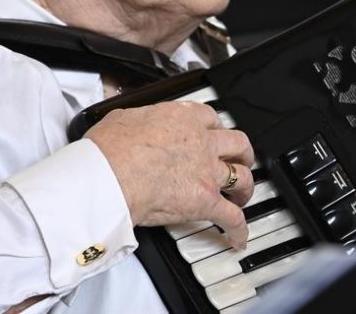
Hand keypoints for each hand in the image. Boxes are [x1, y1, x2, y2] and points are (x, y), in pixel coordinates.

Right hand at [85, 101, 254, 248]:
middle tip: (239, 160)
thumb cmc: (111, 149)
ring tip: (241, 196)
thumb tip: (131, 125)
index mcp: (182, 118)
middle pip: (238, 144)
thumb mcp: (123, 118)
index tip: (214, 133)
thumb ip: (137, 120)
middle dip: (242, 154)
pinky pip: (232, 217)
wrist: (110, 175)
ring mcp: (206, 172)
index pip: (210, 118)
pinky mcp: (205, 201)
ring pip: (243, 178)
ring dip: (245, 188)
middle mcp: (201, 142)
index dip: (215, 128)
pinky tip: (237, 237)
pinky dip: (238, 229)